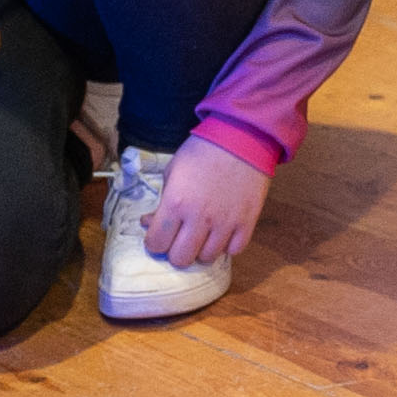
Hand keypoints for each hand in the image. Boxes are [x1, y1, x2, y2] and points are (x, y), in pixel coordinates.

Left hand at [144, 139, 270, 268]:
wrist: (243, 138)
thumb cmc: (202, 152)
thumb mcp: (172, 172)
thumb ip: (161, 202)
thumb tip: (148, 222)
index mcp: (175, 203)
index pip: (156, 244)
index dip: (155, 242)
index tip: (160, 235)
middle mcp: (199, 218)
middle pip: (181, 258)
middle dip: (176, 251)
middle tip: (181, 239)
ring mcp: (226, 222)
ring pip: (207, 257)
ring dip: (202, 249)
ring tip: (203, 236)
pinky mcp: (248, 220)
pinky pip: (235, 249)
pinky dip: (227, 246)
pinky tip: (223, 233)